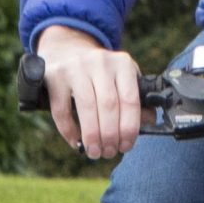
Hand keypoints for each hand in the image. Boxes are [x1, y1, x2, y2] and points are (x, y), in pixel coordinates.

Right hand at [36, 24, 143, 159]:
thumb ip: (136, 99)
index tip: (126, 146)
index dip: (129, 128)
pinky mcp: (54, 75)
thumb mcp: (122, 79)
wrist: (67, 50)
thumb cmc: (100, 73)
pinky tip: (75, 141)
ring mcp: (76, 66)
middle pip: (109, 105)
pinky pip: (61, 109)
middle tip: (108, 152)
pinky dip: (68, 130)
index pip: (130, 100)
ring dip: (91, 135)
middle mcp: (100, 62)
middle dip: (110, 135)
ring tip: (94, 151)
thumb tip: (148, 123)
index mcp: (123, 64)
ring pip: (87, 107)